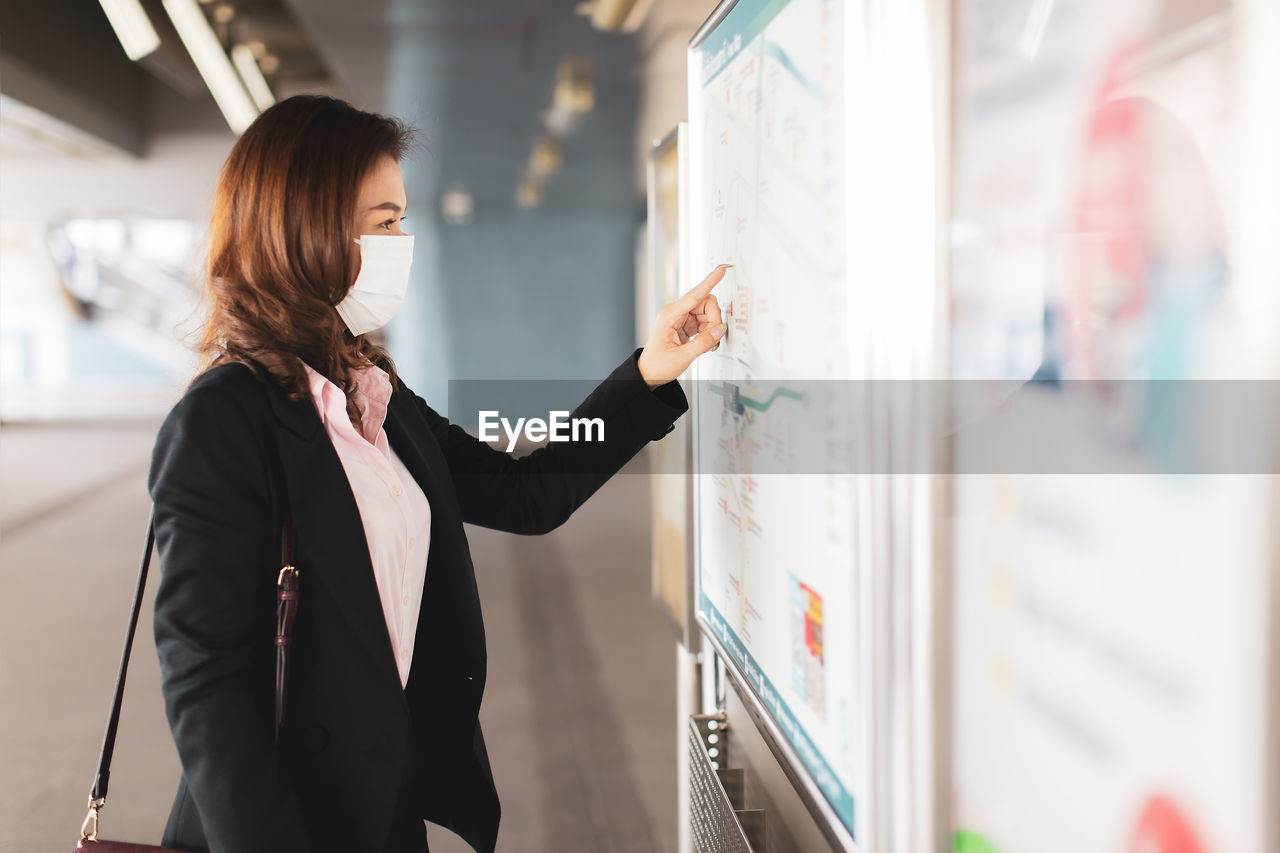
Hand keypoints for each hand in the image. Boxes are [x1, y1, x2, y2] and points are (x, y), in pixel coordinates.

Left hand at [637, 264, 729, 388]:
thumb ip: (703, 343)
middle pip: (705, 303)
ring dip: (712, 327)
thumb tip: (720, 330)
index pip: (694, 295)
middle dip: (714, 319)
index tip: (721, 270)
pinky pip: (704, 321)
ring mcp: (681, 318)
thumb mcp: (682, 357)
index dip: (710, 281)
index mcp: (670, 315)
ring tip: (706, 344)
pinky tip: (704, 342)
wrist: (649, 373)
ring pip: (707, 312)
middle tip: (712, 338)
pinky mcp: (686, 324)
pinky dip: (709, 331)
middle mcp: (675, 313)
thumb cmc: (658, 364)